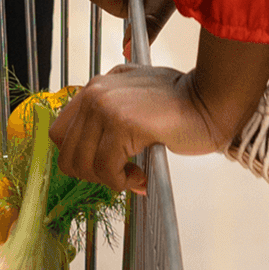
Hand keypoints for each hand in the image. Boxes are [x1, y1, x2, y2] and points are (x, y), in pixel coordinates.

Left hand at [50, 64, 223, 196]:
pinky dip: (123, 182)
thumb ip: (112, 110)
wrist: (209, 100)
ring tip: (134, 175)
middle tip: (120, 175)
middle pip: (66, 153)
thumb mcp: (135, 96)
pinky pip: (107, 170)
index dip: (79, 158)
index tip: (103, 166)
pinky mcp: (121, 124)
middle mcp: (94, 94)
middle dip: (92, 174)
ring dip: (109, 180)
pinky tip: (142, 176)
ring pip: (83, 165)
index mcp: (94, 88)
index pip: (60, 133)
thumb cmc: (180, 102)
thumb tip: (96, 145)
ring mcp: (105, 107)